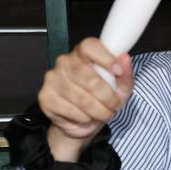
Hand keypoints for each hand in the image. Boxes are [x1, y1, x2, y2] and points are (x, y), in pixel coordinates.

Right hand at [38, 38, 133, 160]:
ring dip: (98, 111)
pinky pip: (70, 110)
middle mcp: (64, 62)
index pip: (89, 46)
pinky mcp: (46, 97)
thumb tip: (124, 58)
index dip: (106, 58)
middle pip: (89, 78)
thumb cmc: (103, 100)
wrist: (84, 123)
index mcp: (83, 54)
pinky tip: (86, 117)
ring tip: (103, 113)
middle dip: (107, 97)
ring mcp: (53, 79)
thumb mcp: (121, 88)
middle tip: (114, 105)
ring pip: (81, 98)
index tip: (118, 71)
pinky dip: (84, 118)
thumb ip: (125, 74)